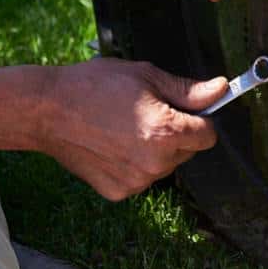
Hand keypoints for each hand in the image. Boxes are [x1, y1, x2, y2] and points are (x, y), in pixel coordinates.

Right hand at [41, 58, 228, 200]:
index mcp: (166, 132)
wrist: (46, 110)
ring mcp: (136, 181)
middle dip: (177, 133)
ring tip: (125, 126)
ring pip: (166, 165)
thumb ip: (188, 89)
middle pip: (188, 151)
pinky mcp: (118, 192)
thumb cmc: (95, 86)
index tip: (184, 109)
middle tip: (146, 112)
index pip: (208, 135)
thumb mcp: (147, 76)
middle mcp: (155, 163)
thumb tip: (221, 89)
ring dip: (157, 149)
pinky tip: (113, 144)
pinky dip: (134, 163)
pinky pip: (142, 177)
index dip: (200, 119)